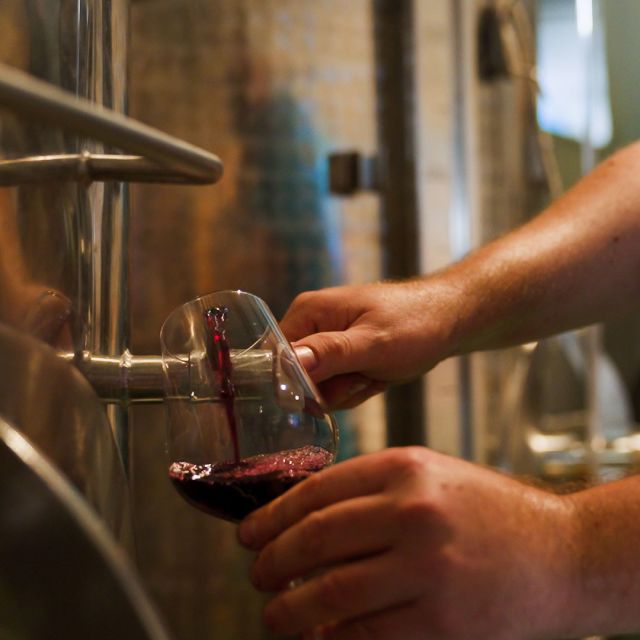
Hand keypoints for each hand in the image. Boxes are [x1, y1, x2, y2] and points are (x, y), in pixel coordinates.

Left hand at [237, 447, 577, 639]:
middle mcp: (413, 511)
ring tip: (274, 614)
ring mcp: (427, 568)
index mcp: (406, 467)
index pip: (317, 491)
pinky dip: (329, 637)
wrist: (560, 553)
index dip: (272, 516)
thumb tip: (300, 514)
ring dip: (288, 609)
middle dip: (272, 561)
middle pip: (315, 538)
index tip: (249, 535)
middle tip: (258, 575)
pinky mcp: (440, 622)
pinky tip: (318, 635)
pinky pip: (362, 633)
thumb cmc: (487, 511)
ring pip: (329, 592)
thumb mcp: (430, 477)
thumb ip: (371, 489)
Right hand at [281, 280, 460, 408]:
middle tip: (365, 376)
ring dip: (350, 389)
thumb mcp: (373, 343)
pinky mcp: (341, 354)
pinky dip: (358, 387)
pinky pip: (336, 385)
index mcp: (309, 312)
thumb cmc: (416, 324)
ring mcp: (326, 341)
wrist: (449, 319)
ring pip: (319, 387)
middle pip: (299, 378)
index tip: (339, 382)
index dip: (302, 383)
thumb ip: (330, 354)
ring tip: (376, 372)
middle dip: (334, 388)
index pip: (278, 359)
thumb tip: (287, 365)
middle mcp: (310, 325)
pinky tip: (378, 375)